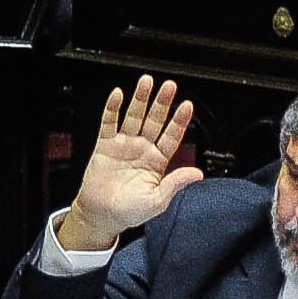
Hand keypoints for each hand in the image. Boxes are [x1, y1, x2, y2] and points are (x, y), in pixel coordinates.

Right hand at [56, 76, 203, 252]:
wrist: (101, 217)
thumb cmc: (129, 212)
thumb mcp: (156, 201)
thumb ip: (175, 184)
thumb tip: (197, 173)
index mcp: (158, 161)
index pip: (172, 136)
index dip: (179, 121)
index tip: (187, 106)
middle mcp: (142, 148)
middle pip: (155, 120)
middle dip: (162, 103)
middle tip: (170, 86)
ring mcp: (124, 145)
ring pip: (134, 116)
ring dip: (140, 99)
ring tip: (147, 82)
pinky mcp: (105, 146)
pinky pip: (109, 123)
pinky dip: (112, 109)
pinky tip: (118, 96)